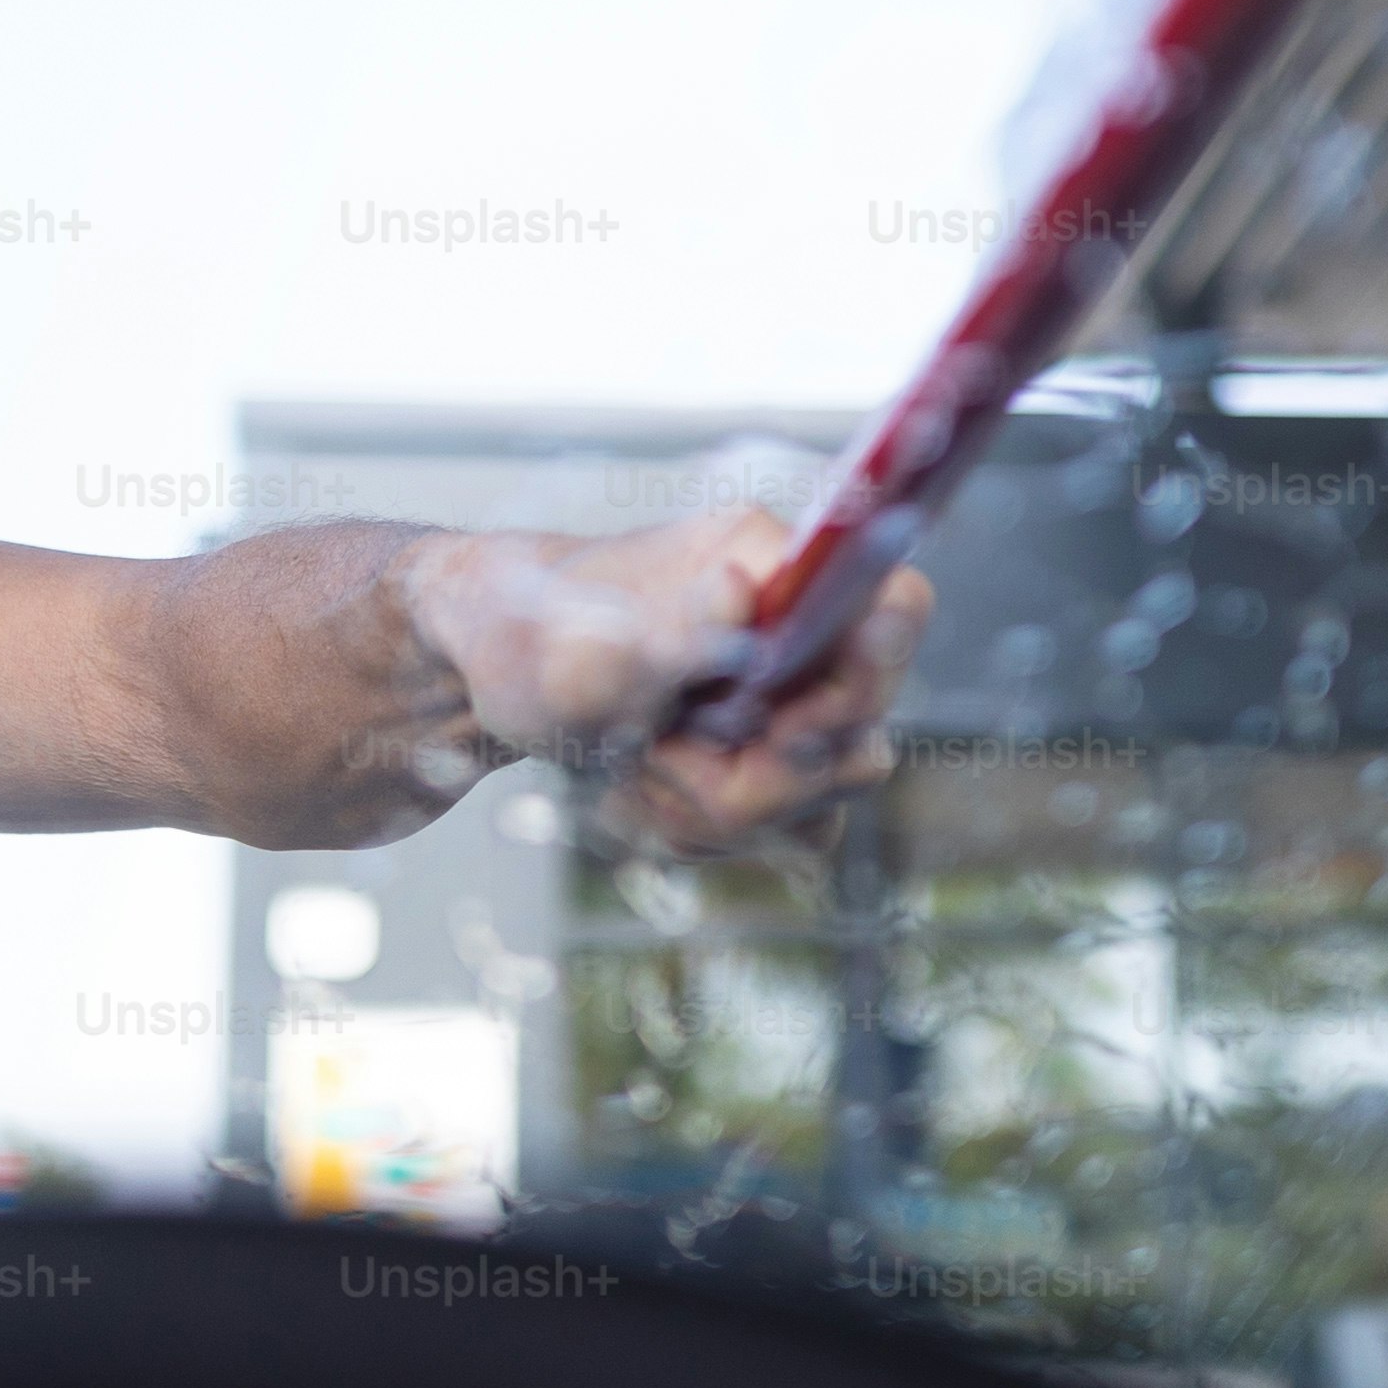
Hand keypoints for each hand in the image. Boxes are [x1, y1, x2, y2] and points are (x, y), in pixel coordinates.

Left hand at [396, 509, 929, 850]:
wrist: (490, 668)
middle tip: (658, 753)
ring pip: (822, 795)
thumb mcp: (582, 649)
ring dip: (717, 804)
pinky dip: (711, 822)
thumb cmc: (527, 636)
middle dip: (755, 775)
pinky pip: (792, 826)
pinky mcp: (779, 751)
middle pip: (860, 733)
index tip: (771, 726)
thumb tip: (742, 588)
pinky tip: (649, 788)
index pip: (897, 609)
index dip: (859, 683)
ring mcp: (798, 691)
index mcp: (773, 561)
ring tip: (636, 764)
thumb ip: (673, 631)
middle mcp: (803, 622)